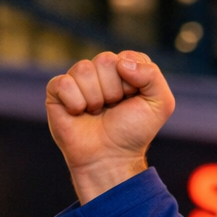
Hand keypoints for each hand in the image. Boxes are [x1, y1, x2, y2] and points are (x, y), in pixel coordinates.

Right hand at [46, 51, 175, 203]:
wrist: (110, 158)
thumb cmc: (133, 132)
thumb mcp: (160, 105)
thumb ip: (153, 76)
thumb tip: (121, 62)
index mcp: (125, 70)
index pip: (128, 57)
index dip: (133, 82)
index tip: (133, 100)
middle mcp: (101, 71)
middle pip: (105, 60)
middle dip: (114, 90)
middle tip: (113, 108)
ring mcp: (77, 80)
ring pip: (83, 69)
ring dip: (96, 98)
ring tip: (97, 112)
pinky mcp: (57, 91)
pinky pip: (64, 83)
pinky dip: (75, 103)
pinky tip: (79, 113)